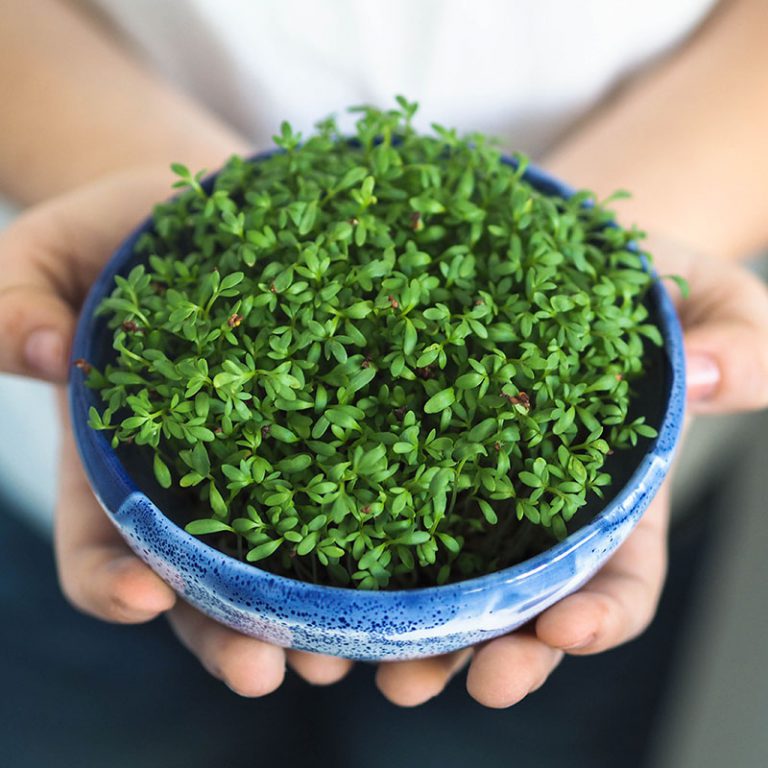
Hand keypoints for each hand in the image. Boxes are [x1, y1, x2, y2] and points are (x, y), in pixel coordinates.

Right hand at [0, 173, 351, 695]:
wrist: (208, 212)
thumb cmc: (118, 233)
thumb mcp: (48, 254)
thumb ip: (15, 298)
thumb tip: (41, 349)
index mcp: (112, 466)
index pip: (99, 550)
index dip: (112, 582)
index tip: (144, 593)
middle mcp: (192, 487)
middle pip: (202, 588)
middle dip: (228, 633)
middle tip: (263, 668)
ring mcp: (265, 468)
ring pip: (284, 566)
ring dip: (310, 618)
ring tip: (342, 649)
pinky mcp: (327, 435)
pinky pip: (352, 494)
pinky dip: (377, 538)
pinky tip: (411, 562)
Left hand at [374, 241, 767, 707]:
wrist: (561, 245)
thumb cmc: (649, 279)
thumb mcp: (714, 302)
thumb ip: (736, 346)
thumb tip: (705, 378)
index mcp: (618, 501)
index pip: (616, 587)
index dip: (594, 621)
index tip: (562, 632)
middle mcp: (535, 514)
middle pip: (511, 610)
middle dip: (479, 654)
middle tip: (434, 683)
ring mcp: (465, 488)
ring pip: (431, 582)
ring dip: (392, 631)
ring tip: (344, 658)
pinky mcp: (407, 448)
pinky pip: (371, 503)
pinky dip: (335, 548)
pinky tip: (293, 571)